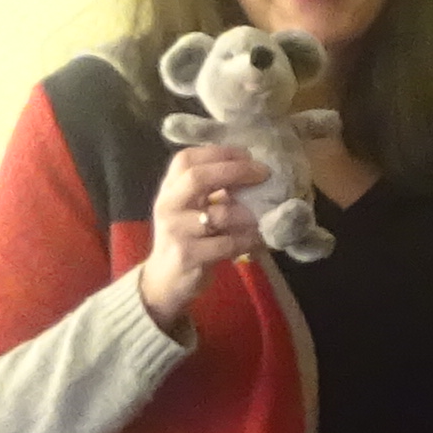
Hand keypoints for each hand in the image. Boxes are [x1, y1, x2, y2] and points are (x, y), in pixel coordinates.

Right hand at [137, 142, 272, 328]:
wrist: (165, 280)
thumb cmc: (187, 238)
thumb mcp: (193, 209)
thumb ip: (214, 191)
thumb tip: (253, 171)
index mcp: (170, 189)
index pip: (186, 159)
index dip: (219, 152)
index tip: (247, 154)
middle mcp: (168, 205)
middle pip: (198, 177)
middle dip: (235, 171)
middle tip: (264, 173)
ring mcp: (176, 230)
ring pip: (219, 214)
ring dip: (250, 212)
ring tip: (267, 212)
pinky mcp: (189, 255)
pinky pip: (228, 243)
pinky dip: (249, 239)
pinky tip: (260, 238)